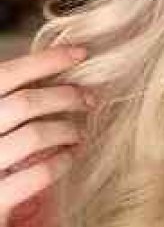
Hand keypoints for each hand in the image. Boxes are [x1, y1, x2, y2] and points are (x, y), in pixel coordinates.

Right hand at [0, 45, 95, 226]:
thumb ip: (12, 101)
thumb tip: (56, 64)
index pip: (3, 74)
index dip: (45, 60)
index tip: (82, 52)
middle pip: (24, 102)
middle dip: (66, 96)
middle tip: (91, 99)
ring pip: (33, 135)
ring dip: (67, 129)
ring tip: (80, 132)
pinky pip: (36, 173)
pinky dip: (60, 161)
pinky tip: (69, 157)